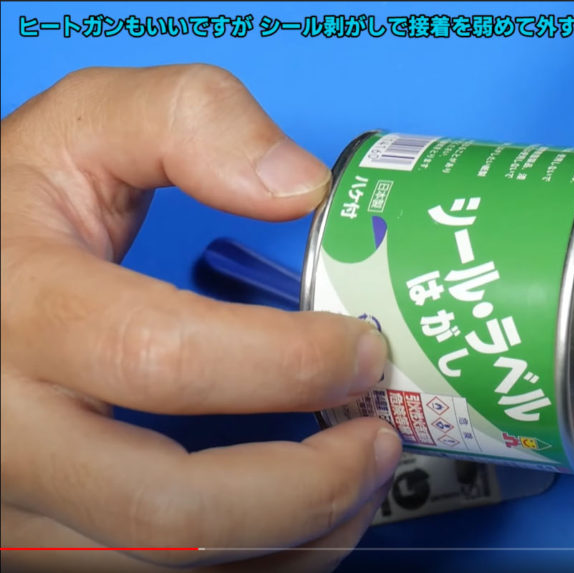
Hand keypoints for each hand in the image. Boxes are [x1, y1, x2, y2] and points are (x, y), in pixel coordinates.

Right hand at [1, 65, 401, 571]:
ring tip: (362, 479)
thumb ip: (190, 120)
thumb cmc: (22, 210)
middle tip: (379, 439)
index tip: (363, 349)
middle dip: (302, 489)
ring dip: (293, 539)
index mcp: (18, 308)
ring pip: (164, 567)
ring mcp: (16, 500)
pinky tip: (310, 520)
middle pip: (164, 507)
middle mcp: (4, 427)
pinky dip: (258, 568)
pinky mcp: (42, 534)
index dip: (286, 363)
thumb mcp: (85, 126)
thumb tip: (300, 187)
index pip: (163, 356)